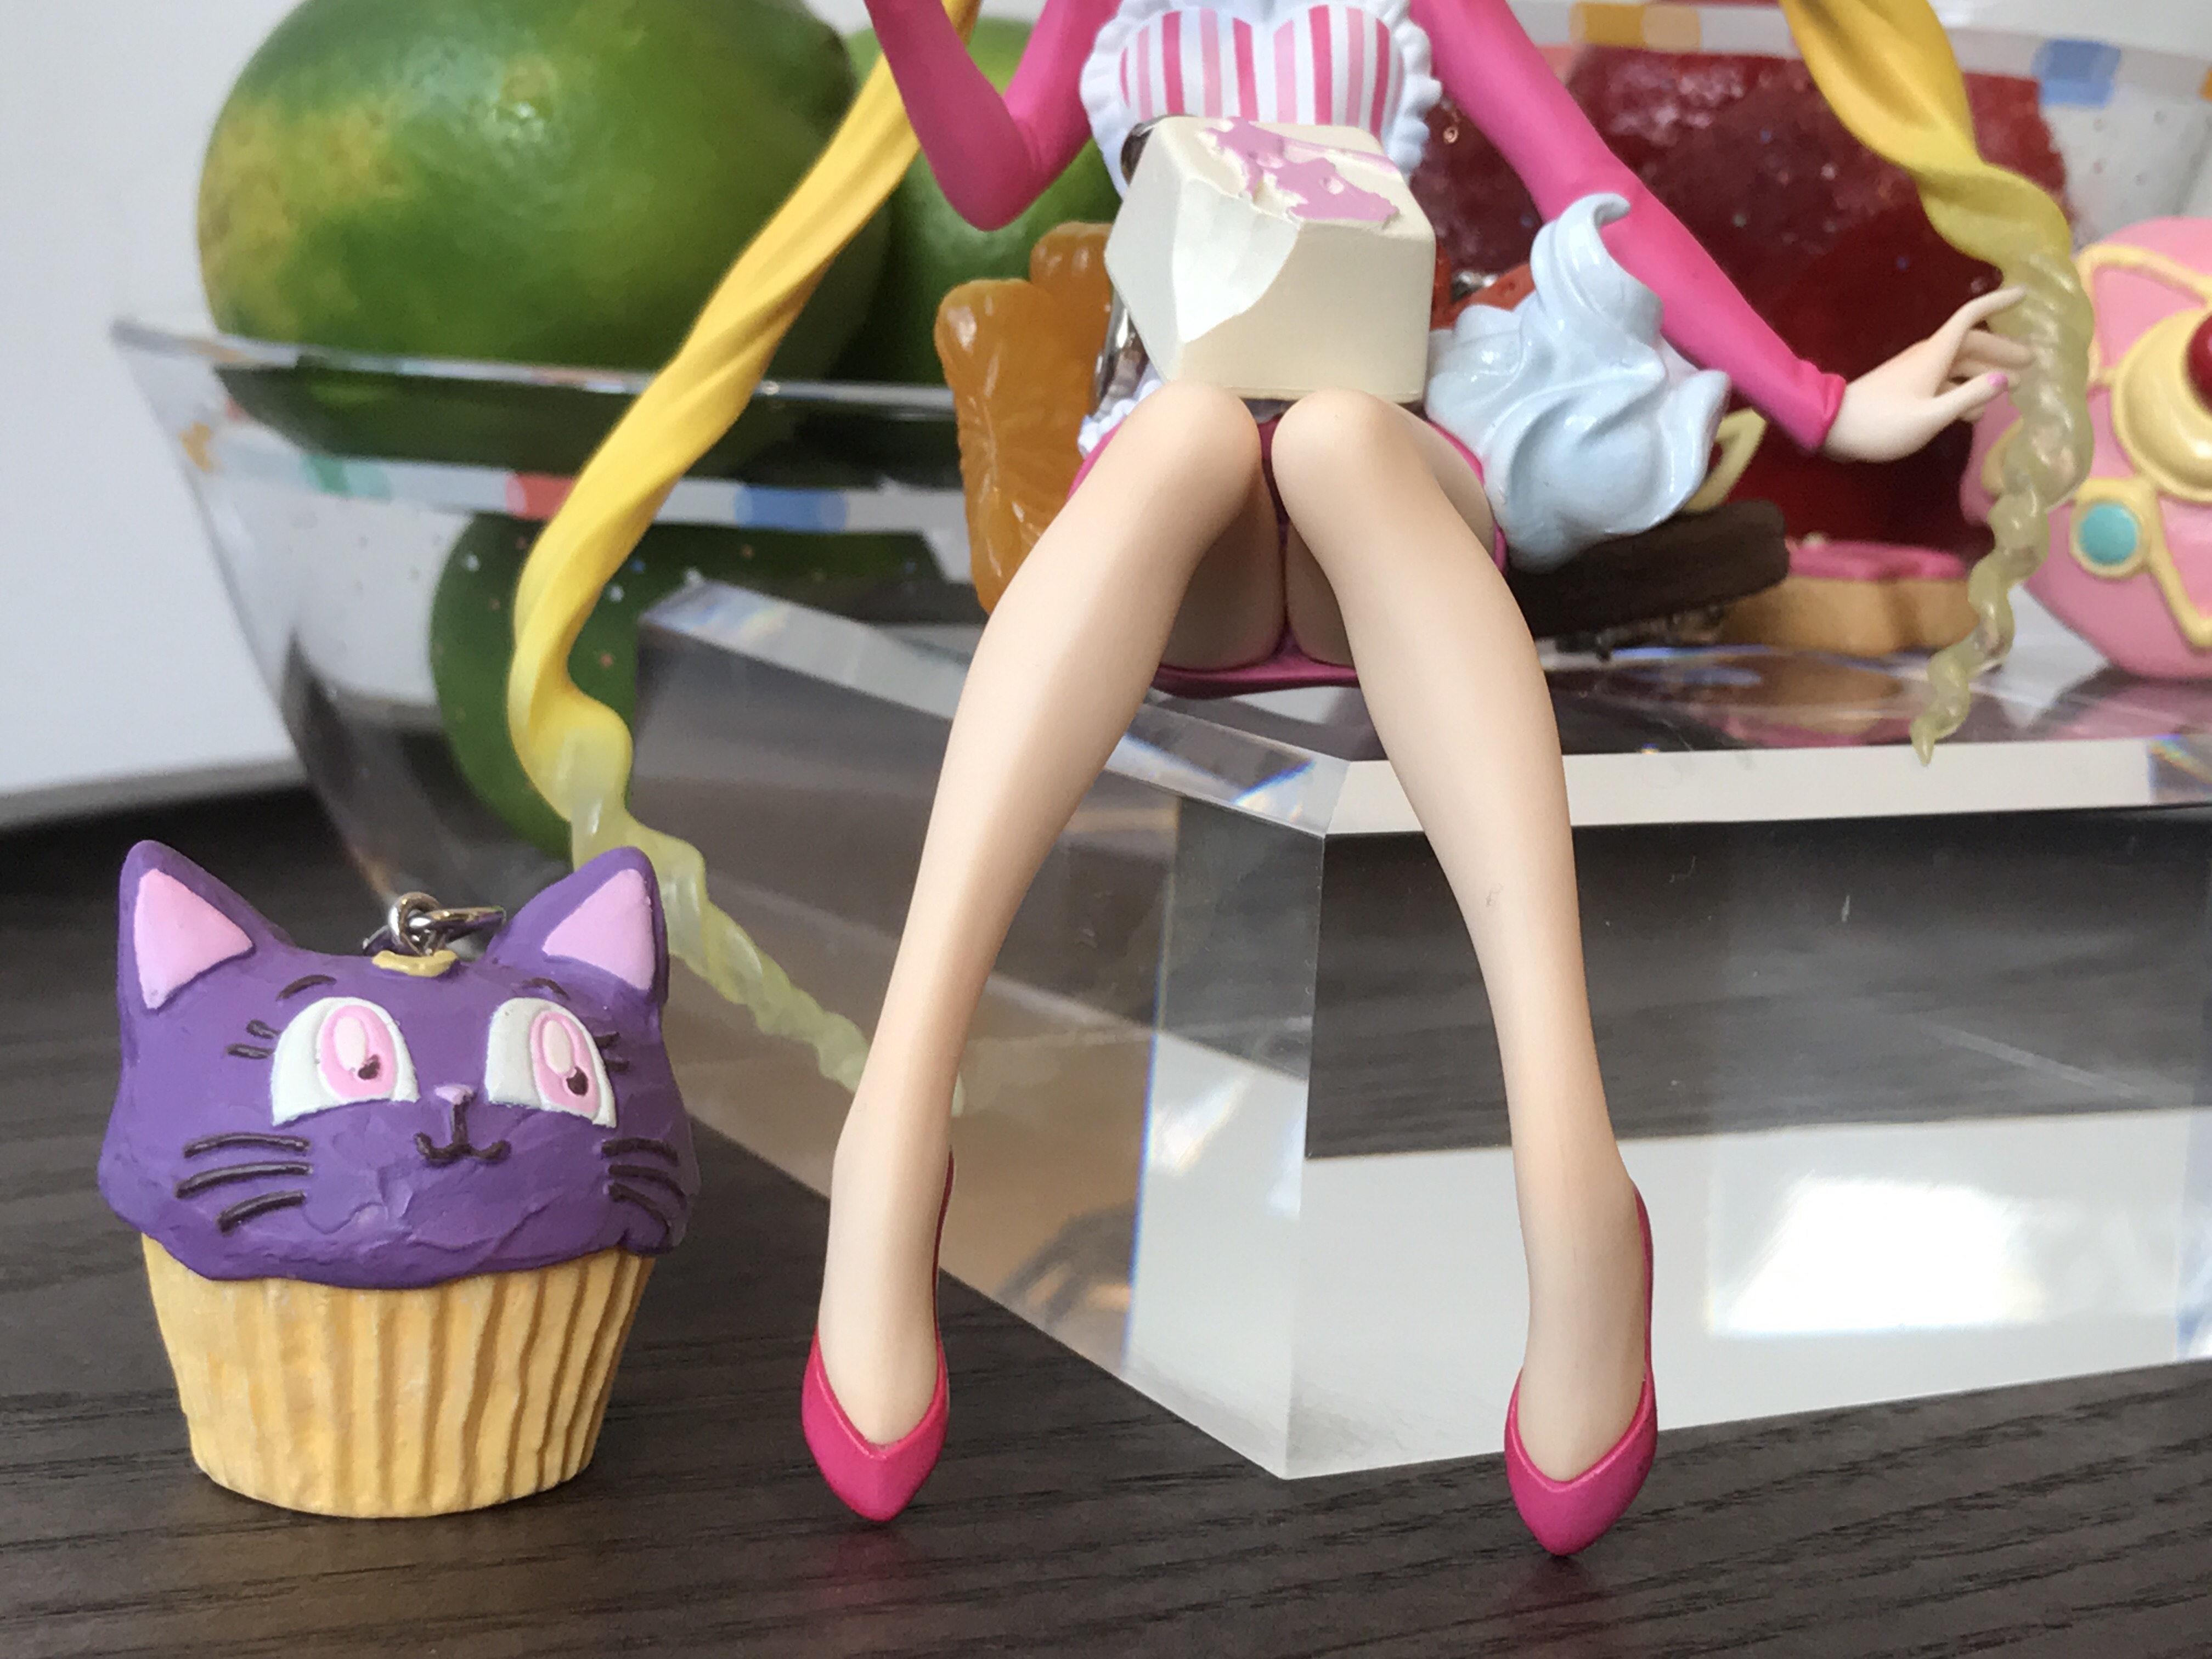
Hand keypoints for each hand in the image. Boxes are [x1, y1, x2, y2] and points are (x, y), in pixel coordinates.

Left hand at [1820, 287, 2036, 462]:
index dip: (1996, 303)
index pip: (1970, 317)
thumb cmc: (1881, 423)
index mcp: (1935, 355)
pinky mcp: (1908, 390)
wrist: (1833, 428)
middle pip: (1972, 344)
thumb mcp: (1930, 416)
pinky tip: (1977, 410)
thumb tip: (2003, 379)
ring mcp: (1917, 373)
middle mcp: (1928, 357)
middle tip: (2032, 362)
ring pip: (1959, 365)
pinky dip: (1964, 391)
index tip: (2023, 295)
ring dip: (1986, 372)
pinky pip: (1944, 383)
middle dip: (2002, 350)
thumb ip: (1967, 398)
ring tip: (2014, 386)